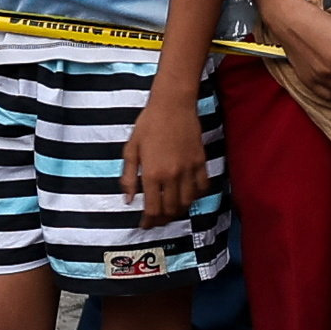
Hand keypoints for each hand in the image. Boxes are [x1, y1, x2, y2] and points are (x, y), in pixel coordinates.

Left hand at [120, 81, 210, 220]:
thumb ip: (128, 177)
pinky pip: (203, 187)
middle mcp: (171, 175)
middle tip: (157, 220)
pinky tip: (188, 195)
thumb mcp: (131, 149)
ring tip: (171, 211)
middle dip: (163, 219)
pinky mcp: (200, 162)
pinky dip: (196, 196)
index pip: (152, 208)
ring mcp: (188, 169)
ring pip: (187, 202)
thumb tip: (129, 200)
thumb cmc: (148, 123)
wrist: (172, 104)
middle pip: (170, 209)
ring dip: (179, 211)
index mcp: (151, 173)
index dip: (148, 221)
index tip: (145, 225)